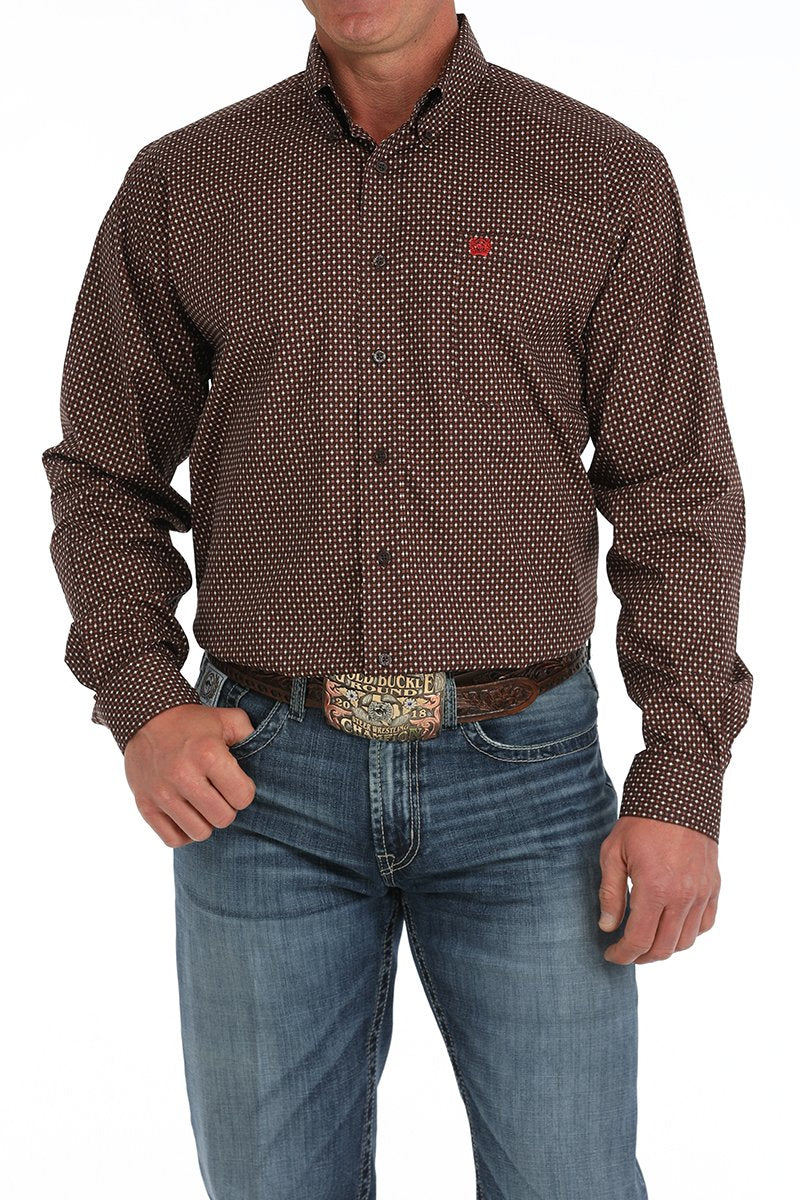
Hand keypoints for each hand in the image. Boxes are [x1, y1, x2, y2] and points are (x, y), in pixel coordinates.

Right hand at [124, 703, 257, 846]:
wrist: (146, 719)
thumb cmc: (192, 723)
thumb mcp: (226, 719)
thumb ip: (250, 735)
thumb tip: (267, 756)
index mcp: (207, 754)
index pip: (242, 797)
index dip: (243, 792)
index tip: (235, 783)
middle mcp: (183, 775)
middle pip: (223, 819)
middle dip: (227, 808)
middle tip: (219, 794)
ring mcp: (162, 793)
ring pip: (199, 833)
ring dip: (205, 821)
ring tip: (202, 804)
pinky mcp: (145, 805)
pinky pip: (173, 839)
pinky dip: (183, 832)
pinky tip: (186, 814)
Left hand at [598, 816, 719, 964]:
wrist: (678, 796)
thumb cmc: (641, 822)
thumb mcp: (613, 853)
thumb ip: (610, 893)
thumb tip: (607, 926)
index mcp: (655, 890)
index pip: (639, 940)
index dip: (623, 954)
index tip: (611, 955)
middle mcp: (683, 897)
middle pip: (664, 948)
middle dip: (642, 956)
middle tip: (627, 952)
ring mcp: (702, 893)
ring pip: (686, 941)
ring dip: (665, 948)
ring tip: (647, 940)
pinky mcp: (713, 886)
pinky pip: (706, 923)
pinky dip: (689, 933)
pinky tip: (672, 926)